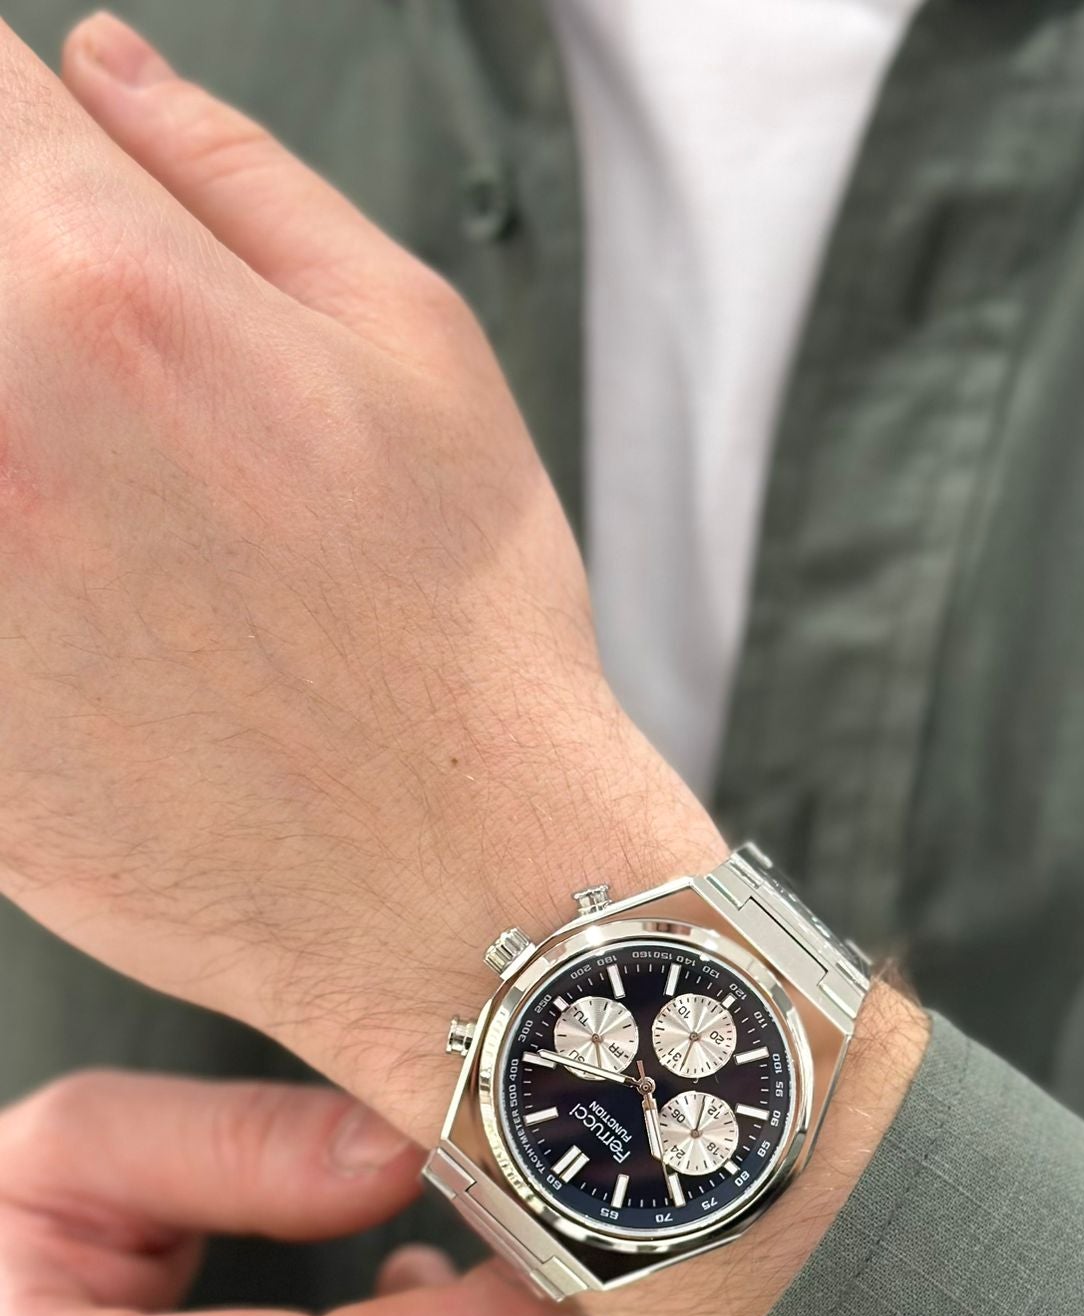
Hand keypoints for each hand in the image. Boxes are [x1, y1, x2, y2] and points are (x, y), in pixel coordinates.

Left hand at [0, 14, 926, 1315]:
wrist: (452, 889)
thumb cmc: (462, 637)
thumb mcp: (418, 349)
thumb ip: (232, 173)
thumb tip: (99, 67)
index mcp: (113, 292)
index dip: (9, 130)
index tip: (40, 182)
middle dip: (9, 284)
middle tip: (101, 377)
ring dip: (3, 422)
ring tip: (104, 503)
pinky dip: (6, 566)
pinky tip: (82, 599)